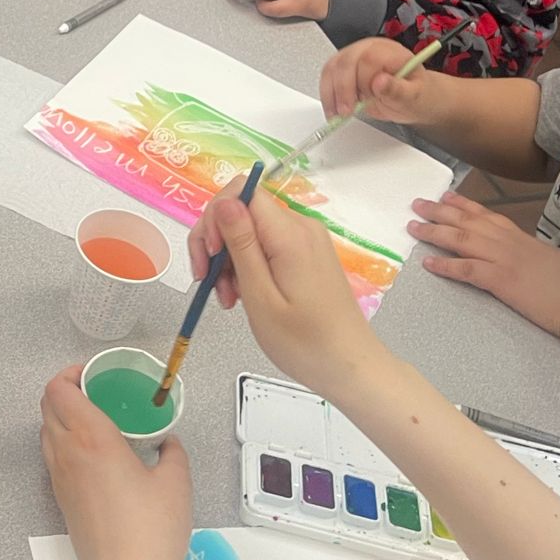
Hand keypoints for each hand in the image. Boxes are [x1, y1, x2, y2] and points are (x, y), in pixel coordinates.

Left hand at [40, 366, 190, 559]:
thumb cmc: (152, 528)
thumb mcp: (175, 482)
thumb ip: (171, 452)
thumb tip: (167, 442)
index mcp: (91, 438)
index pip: (58, 390)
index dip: (69, 374)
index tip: (92, 374)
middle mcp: (67, 452)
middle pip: (46, 406)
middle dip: (64, 391)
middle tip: (95, 392)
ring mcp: (59, 477)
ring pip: (46, 431)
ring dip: (61, 416)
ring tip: (94, 420)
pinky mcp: (60, 498)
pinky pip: (53, 456)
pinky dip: (64, 442)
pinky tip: (93, 453)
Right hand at [192, 179, 379, 399]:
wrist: (350, 367)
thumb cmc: (305, 343)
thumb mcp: (261, 297)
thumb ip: (241, 245)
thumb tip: (224, 202)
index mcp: (290, 235)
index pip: (241, 192)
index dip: (215, 217)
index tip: (209, 256)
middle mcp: (301, 227)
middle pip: (242, 210)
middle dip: (217, 242)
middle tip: (209, 283)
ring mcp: (306, 240)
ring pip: (250, 229)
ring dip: (230, 260)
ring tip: (229, 298)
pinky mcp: (306, 254)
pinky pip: (266, 245)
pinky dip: (247, 266)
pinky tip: (244, 295)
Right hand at [321, 36, 441, 125]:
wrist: (410, 97)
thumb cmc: (415, 94)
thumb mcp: (414, 96)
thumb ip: (397, 89)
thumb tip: (380, 81)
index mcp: (389, 51)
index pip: (367, 59)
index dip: (362, 81)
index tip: (362, 102)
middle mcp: (369, 49)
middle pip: (345, 61)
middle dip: (342, 89)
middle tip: (346, 112)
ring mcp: (353, 57)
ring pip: (332, 68)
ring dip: (331, 94)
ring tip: (337, 115)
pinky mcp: (343, 68)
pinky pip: (327, 77)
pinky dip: (327, 96)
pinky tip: (333, 110)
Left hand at [409, 192, 559, 341]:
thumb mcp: (540, 257)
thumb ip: (520, 250)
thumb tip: (503, 250)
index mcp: (517, 235)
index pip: (484, 213)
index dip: (461, 203)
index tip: (444, 195)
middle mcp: (507, 242)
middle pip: (466, 221)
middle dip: (438, 211)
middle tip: (417, 205)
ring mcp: (503, 259)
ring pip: (461, 240)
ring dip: (434, 232)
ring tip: (413, 228)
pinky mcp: (502, 280)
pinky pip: (468, 270)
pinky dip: (446, 266)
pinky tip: (428, 264)